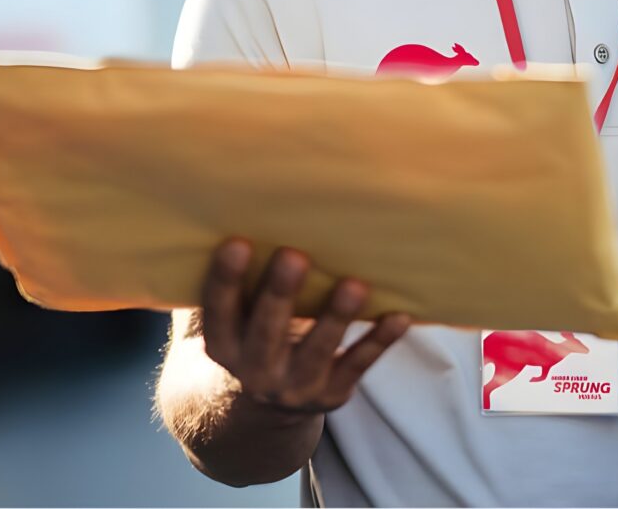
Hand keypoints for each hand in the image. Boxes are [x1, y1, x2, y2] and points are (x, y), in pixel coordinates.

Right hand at [199, 236, 410, 415]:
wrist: (268, 404)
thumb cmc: (255, 330)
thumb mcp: (238, 317)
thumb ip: (244, 283)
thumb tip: (259, 212)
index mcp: (223, 343)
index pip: (219, 310)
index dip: (226, 279)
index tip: (237, 243)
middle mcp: (254, 369)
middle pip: (266, 331)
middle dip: (281, 294)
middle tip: (294, 256)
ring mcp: (294, 386)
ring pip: (317, 352)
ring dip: (336, 318)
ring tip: (355, 285)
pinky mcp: (332, 393)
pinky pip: (357, 366)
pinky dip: (378, 341)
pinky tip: (398, 316)